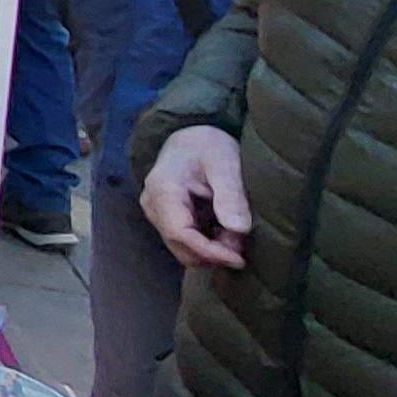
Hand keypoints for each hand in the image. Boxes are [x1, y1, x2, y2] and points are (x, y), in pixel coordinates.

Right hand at [141, 126, 252, 269]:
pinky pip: (185, 243)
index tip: (239, 259)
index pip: (181, 233)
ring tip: (237, 236)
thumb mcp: (225, 162)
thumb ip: (231, 194)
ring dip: (212, 251)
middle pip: (181, 247)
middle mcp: (153, 205)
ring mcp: (156, 214)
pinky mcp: (165, 219)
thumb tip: (240, 229)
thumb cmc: (207, 146)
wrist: (191, 138)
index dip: (210, 252)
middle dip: (214, 254)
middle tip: (244, 244)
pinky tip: (226, 232)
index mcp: (163, 190)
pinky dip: (208, 244)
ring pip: (183, 249)